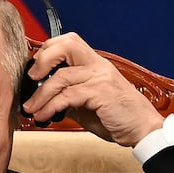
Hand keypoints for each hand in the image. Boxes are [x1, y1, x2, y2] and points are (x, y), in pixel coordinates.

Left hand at [22, 33, 163, 146]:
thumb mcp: (88, 103)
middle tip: (31, 78)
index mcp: (96, 64)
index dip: (48, 51)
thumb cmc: (118, 117)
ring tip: (31, 108)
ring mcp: (101, 77)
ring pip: (61, 76)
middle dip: (43, 60)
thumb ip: (69, 96)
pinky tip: (45, 116)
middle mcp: (98, 65)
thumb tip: (44, 98)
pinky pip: (69, 96)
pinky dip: (52, 107)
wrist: (142, 130)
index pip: (69, 42)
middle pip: (67, 45)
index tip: (34, 69)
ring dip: (41, 95)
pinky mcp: (101, 92)